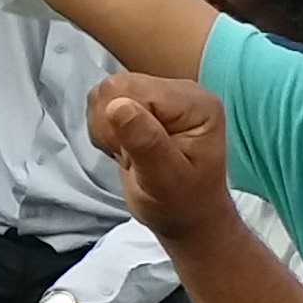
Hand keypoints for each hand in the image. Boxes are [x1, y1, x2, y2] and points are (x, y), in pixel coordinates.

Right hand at [89, 73, 237, 244]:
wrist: (186, 216)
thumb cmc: (182, 204)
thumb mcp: (165, 181)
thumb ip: (145, 142)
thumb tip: (117, 106)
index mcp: (196, 104)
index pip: (133, 90)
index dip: (119, 123)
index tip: (132, 157)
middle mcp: (182, 91)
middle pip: (116, 85)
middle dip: (110, 125)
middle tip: (130, 156)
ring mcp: (163, 94)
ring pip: (106, 92)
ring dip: (106, 128)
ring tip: (130, 154)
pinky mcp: (147, 101)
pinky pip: (106, 101)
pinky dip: (106, 128)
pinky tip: (126, 148)